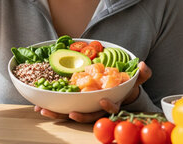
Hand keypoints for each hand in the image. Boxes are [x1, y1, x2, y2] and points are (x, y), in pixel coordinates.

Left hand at [34, 61, 151, 122]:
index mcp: (113, 103)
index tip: (103, 101)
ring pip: (72, 114)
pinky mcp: (75, 105)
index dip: (108, 107)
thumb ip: (141, 74)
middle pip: (89, 116)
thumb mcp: (135, 80)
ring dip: (59, 114)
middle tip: (70, 113)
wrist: (117, 92)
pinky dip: (52, 108)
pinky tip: (39, 106)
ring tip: (45, 111)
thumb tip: (143, 65)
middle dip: (79, 116)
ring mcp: (86, 108)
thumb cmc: (124, 86)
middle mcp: (98, 109)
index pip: (112, 107)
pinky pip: (63, 109)